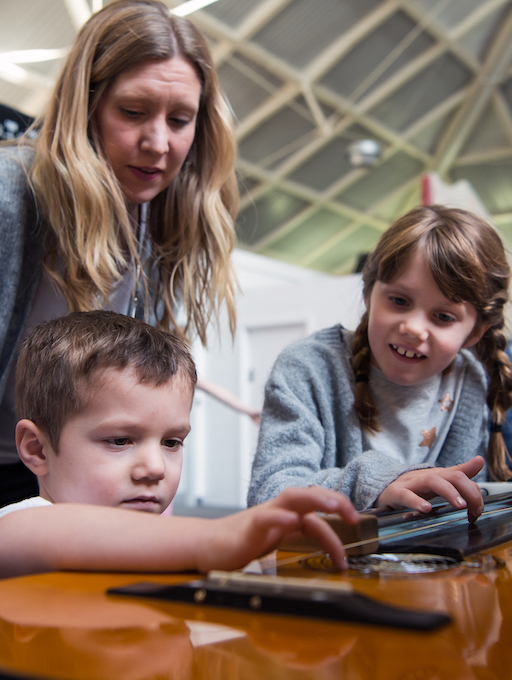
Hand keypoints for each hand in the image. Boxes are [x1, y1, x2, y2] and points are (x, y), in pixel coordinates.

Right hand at [198, 487, 358, 572]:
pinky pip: (265, 519)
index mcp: (286, 515)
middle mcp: (277, 511)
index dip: (338, 515)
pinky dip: (280, 518)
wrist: (205, 546)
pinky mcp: (247, 530)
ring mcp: (262, 517)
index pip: (316, 512)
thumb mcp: (277, 540)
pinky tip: (292, 521)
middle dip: (334, 500)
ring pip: (291, 499)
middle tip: (354, 515)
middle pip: (307, 495)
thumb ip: (299, 535)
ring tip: (333, 505)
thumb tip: (331, 542)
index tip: (357, 526)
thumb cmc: (241, 542)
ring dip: (315, 499)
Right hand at [376, 456, 484, 522]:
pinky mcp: (396, 493)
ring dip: (449, 492)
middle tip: (473, 509)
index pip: (462, 477)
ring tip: (460, 505)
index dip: (474, 493)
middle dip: (467, 491)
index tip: (478, 511)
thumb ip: (460, 472)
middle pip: (451, 476)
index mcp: (438, 475)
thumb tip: (480, 460)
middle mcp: (427, 477)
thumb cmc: (414, 486)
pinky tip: (426, 508)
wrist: (382, 486)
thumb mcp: (438, 479)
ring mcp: (411, 484)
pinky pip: (406, 495)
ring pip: (432, 481)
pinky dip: (416, 501)